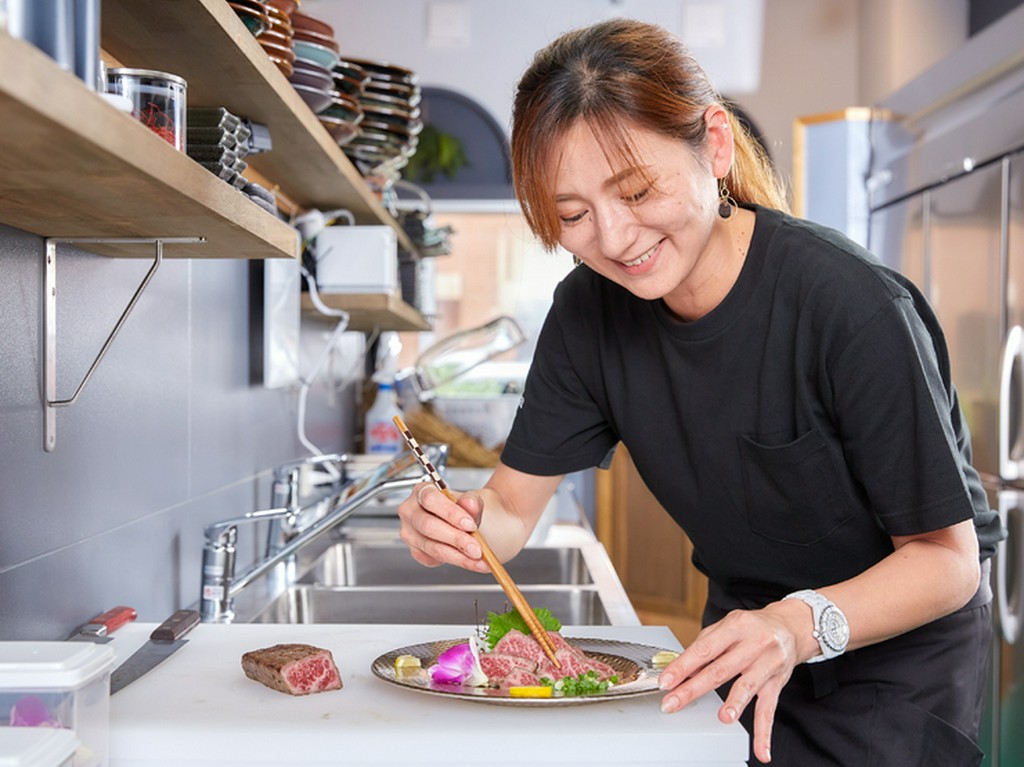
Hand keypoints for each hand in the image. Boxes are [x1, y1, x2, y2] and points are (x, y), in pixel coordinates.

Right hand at [397, 483, 489, 572]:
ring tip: (477, 559)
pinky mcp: (415, 550)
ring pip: (430, 547)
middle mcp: (410, 511)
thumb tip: (470, 504)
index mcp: (422, 491)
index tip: (470, 525)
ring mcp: (409, 532)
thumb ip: (472, 501)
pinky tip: (470, 561)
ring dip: (457, 556)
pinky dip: (454, 562)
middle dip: (455, 539)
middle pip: (428, 526)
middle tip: (476, 548)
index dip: (450, 513)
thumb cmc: (461, 507)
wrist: (461, 521)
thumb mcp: (470, 500)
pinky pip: (432, 559)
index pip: (431, 500)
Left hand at [657, 602, 809, 763]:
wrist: (790, 627)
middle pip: (720, 669)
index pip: (704, 649)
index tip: (666, 681)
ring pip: (747, 686)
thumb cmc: (752, 627)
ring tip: (723, 717)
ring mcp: (767, 664)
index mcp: (735, 626)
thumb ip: (705, 645)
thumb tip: (681, 669)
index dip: (683, 666)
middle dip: (693, 688)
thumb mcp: (727, 626)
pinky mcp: (777, 683)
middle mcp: (753, 644)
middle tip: (673, 702)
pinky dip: (764, 732)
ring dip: (735, 704)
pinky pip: (769, 709)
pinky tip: (761, 751)